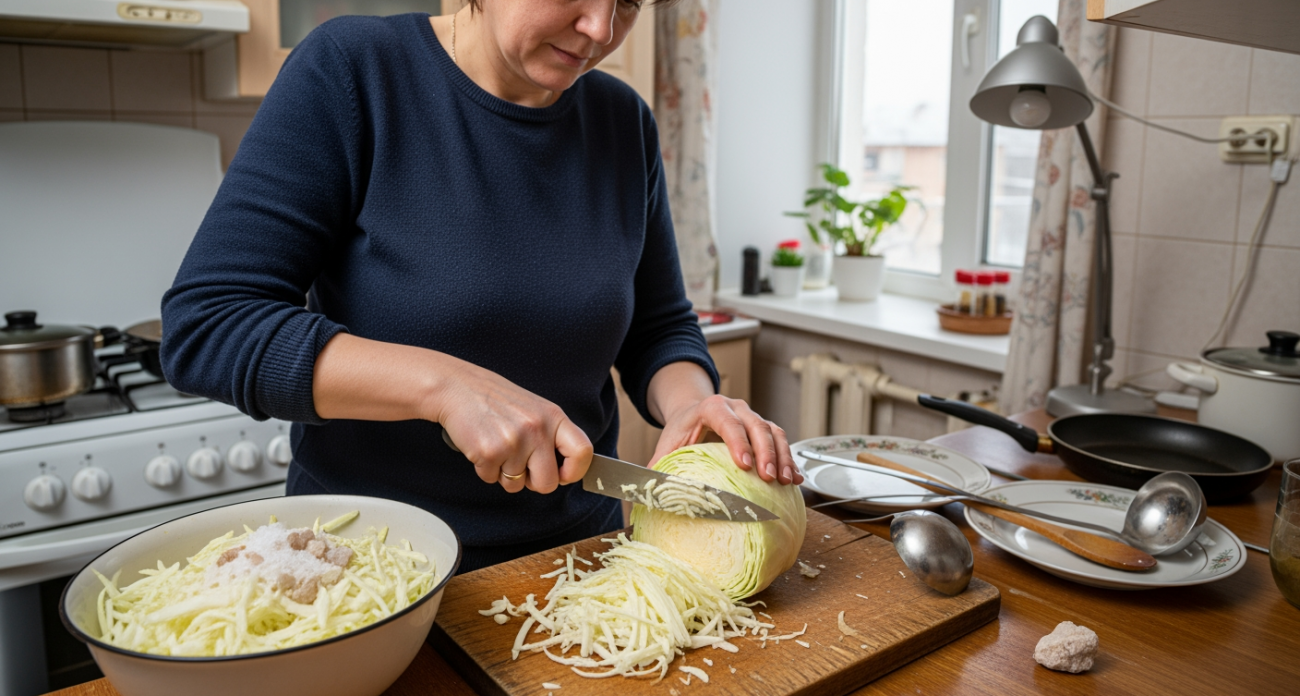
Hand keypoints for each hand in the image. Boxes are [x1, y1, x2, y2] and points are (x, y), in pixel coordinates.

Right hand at [312, 334, 590, 493]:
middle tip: (520, 468)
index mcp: (553, 417)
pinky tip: (481, 446)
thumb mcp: (533, 409)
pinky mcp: (489, 452)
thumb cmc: (496, 400)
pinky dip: (485, 469)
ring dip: (505, 474)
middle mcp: (537, 429)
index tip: (564, 475)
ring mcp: (513, 441)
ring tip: (497, 446)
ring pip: (517, 485)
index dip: (575, 471)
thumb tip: (566, 471)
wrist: (457, 388)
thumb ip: (552, 436)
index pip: (582, 452)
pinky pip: (492, 479)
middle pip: (549, 483)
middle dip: (533, 483)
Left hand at [651, 393, 803, 485]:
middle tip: (769, 477)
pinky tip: (794, 479)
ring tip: (785, 481)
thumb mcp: (668, 444)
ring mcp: (752, 417)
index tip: (744, 464)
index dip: (738, 441)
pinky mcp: (763, 429)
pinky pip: (781, 440)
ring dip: (782, 456)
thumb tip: (649, 487)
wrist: (693, 412)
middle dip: (766, 452)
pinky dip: (789, 459)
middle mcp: (736, 408)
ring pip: (774, 431)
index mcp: (711, 408)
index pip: (727, 421)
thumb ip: (659, 463)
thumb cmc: (681, 430)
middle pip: (757, 425)